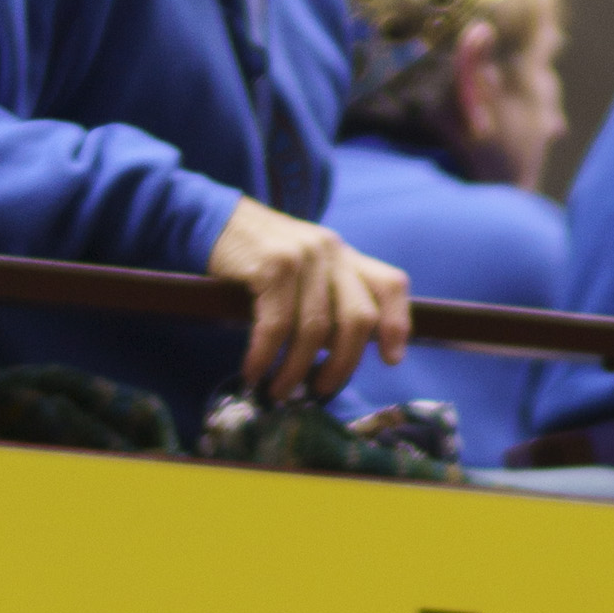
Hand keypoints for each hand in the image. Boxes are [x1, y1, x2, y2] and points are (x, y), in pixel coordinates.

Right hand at [209, 201, 410, 404]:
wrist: (216, 222)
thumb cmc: (262, 261)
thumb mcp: (308, 274)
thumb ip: (331, 302)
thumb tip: (340, 358)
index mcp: (346, 257)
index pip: (391, 285)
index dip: (397, 324)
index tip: (390, 361)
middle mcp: (332, 251)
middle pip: (358, 319)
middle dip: (341, 365)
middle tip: (320, 390)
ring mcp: (304, 255)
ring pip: (315, 329)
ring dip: (296, 370)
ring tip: (279, 390)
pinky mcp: (273, 264)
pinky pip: (277, 325)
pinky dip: (265, 357)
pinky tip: (253, 372)